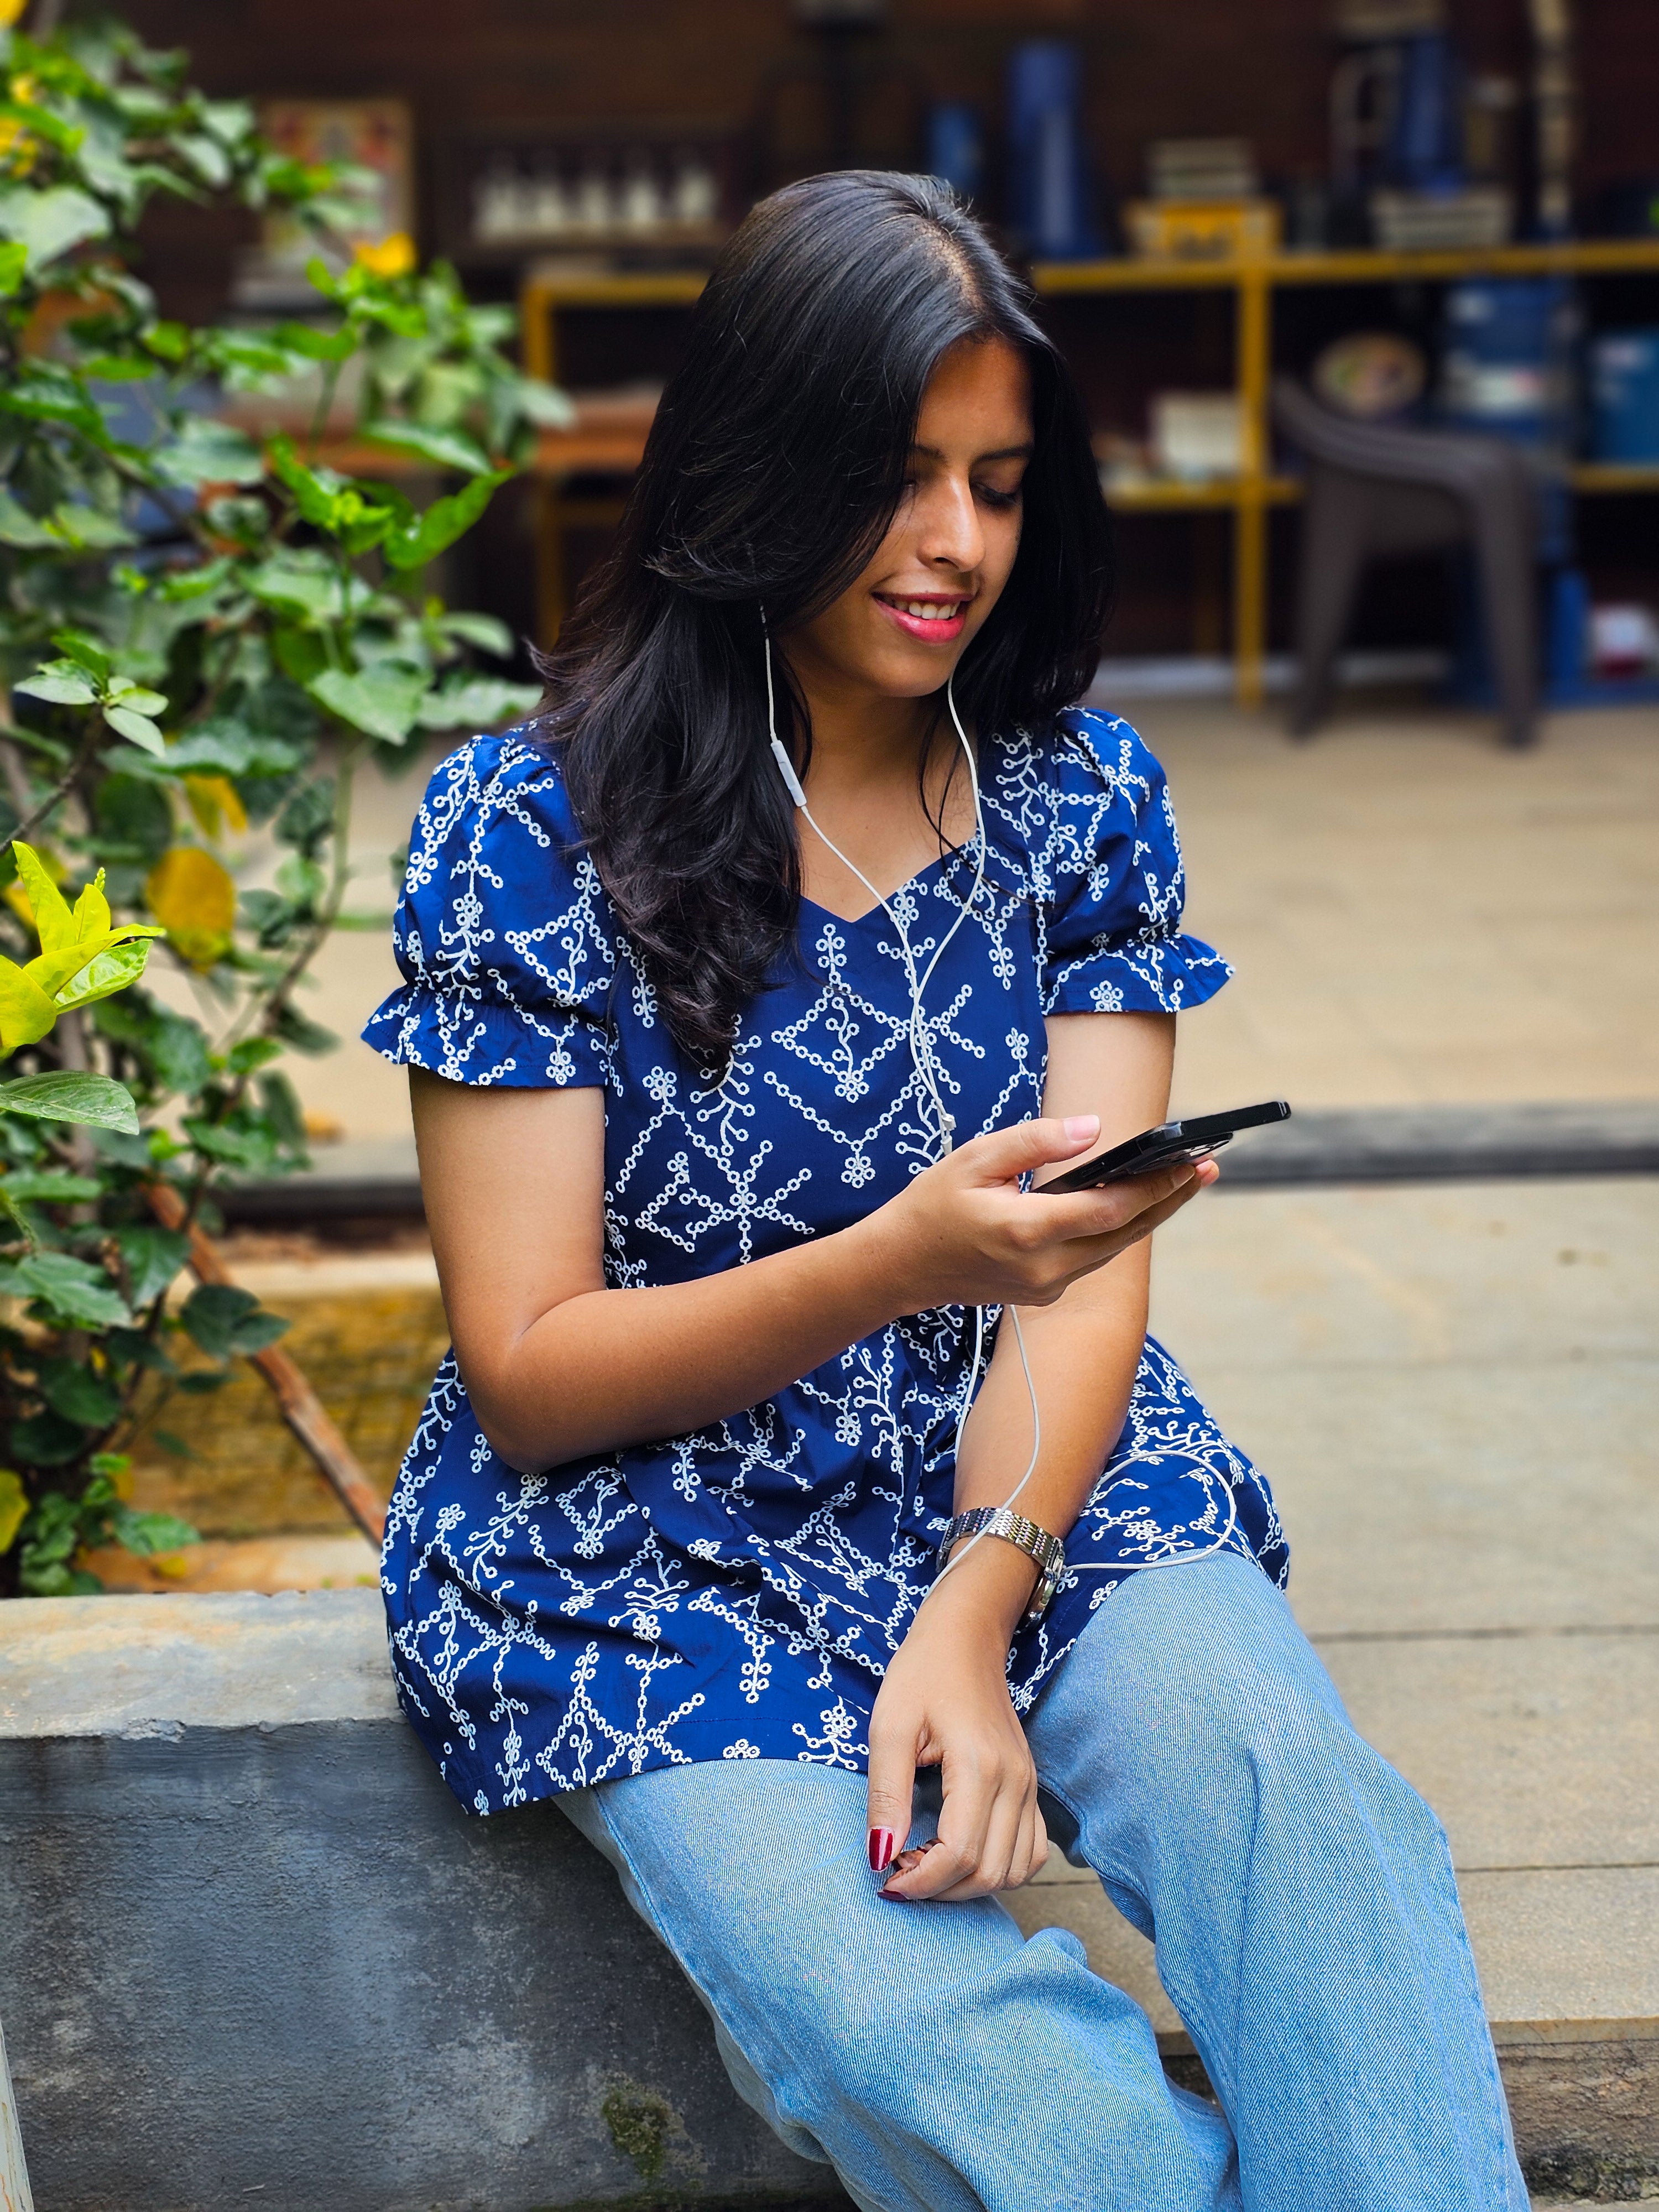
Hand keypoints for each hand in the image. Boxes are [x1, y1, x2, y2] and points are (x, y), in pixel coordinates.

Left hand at [864, 1539, 1048, 1902]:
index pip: (960, 1854)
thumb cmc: (922, 1674)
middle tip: (898, 1874)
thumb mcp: (888, 1726)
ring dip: (969, 1884)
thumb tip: (880, 1857)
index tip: (885, 1881)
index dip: (920, 1882)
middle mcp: (1016, 1781)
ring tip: (926, 1866)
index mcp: (980, 1766)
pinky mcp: (1031, 1787)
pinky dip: (998, 1869)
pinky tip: (959, 1855)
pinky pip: (1030, 1852)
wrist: (965, 1637)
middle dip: (940, 1889)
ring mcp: (1029, 1786)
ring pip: (1015, 1871)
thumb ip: (886, 1795)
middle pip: (989, 1871)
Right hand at [872, 1114, 1216, 1314]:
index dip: (1155, 1186)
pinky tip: (1137, 1202)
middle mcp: (1044, 1268)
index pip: (1108, 1209)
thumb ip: (1035, 1142)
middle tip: (1210, 1166)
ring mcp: (1046, 1287)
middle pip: (1126, 1233)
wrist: (900, 1268)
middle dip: (1170, 1199)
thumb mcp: (974, 1159)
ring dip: (1151, 1215)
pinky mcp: (1045, 1294)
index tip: (1190, 1161)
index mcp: (1026, 1232)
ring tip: (1186, 1179)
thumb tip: (1093, 1129)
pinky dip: (1119, 1229)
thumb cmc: (932, 1205)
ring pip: (1114, 1248)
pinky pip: (1093, 1258)